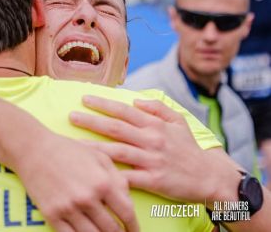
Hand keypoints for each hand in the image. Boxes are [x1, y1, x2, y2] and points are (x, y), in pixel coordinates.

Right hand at [13, 131, 138, 231]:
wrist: (33, 149)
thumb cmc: (67, 150)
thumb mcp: (98, 156)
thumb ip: (118, 179)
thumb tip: (128, 202)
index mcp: (102, 182)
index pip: (126, 213)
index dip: (133, 226)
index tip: (134, 231)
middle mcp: (87, 198)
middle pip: (111, 230)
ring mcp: (68, 209)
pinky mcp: (51, 215)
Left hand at [69, 96, 218, 202]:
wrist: (209, 176)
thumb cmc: (189, 148)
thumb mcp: (179, 121)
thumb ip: (157, 108)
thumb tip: (136, 100)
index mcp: (154, 125)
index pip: (124, 110)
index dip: (103, 103)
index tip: (84, 98)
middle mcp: (151, 140)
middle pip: (115, 128)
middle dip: (91, 121)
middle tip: (70, 116)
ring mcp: (151, 160)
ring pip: (116, 151)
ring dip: (94, 146)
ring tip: (74, 143)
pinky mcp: (153, 180)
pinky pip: (127, 178)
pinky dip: (111, 175)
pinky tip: (94, 172)